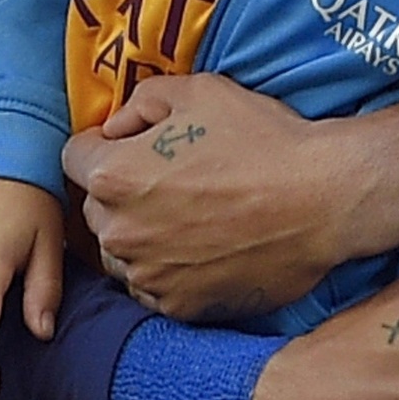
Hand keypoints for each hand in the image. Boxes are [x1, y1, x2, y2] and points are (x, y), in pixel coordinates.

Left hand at [62, 75, 398, 320]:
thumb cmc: (263, 138)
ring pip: (122, 252)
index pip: (74, 158)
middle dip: (121, 192)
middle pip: (95, 208)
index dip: (104, 146)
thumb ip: (140, 103)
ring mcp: (148, 275)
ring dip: (141, 235)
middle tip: (172, 180)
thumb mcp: (199, 92)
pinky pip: (153, 286)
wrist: (324, 198)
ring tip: (192, 216)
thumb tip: (115, 129)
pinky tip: (207, 246)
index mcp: (113, 175)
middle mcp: (119, 231)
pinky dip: (169, 269)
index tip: (136, 147)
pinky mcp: (179, 307)